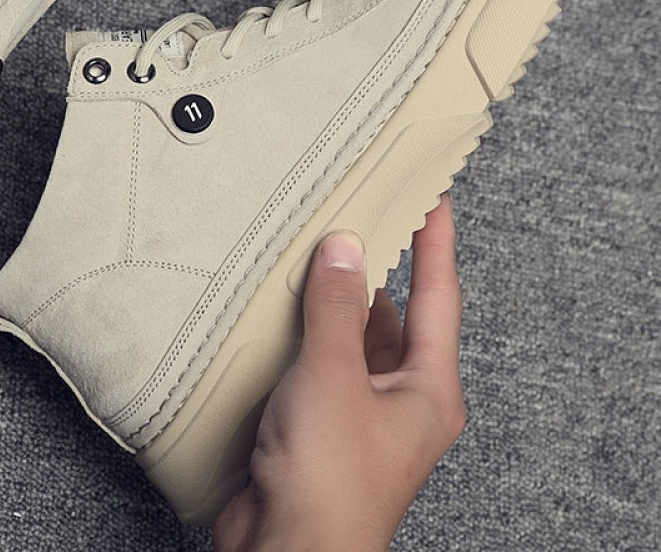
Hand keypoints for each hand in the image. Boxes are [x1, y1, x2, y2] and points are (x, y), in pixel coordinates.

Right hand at [213, 194, 464, 551]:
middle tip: (357, 217)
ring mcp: (359, 414)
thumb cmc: (329, 481)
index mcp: (427, 388)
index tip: (433, 197)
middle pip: (393, 315)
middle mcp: (399, 399)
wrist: (286, 551)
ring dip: (331, 304)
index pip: (438, 295)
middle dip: (374, 269)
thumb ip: (338, 306)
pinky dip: (301, 336)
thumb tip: (346, 248)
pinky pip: (317, 364)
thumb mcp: (335, 374)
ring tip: (309, 256)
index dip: (436, 242)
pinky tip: (276, 313)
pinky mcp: (321, 427)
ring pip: (350, 340)